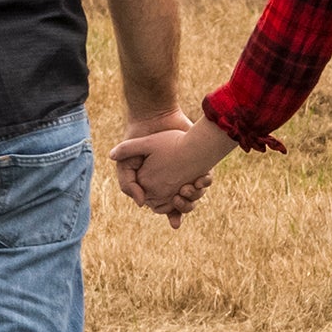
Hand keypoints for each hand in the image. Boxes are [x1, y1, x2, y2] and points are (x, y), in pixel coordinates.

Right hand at [111, 122, 236, 223]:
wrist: (154, 118)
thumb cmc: (138, 142)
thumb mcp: (126, 164)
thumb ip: (127, 184)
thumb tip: (141, 204)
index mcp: (157, 187)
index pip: (167, 209)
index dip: (172, 212)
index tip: (172, 204)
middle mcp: (173, 183)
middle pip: (184, 205)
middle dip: (185, 206)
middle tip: (180, 196)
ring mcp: (187, 173)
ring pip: (196, 196)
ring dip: (196, 196)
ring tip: (189, 187)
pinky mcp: (198, 163)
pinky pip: (206, 180)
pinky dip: (205, 182)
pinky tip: (200, 179)